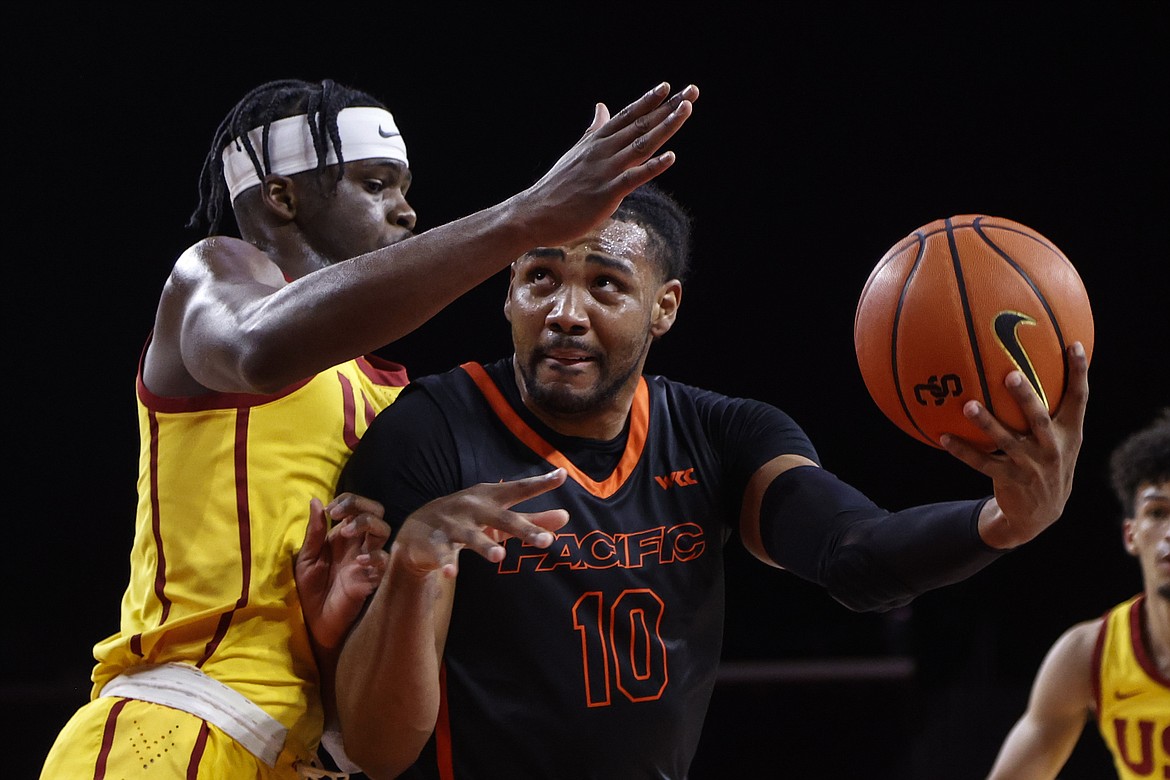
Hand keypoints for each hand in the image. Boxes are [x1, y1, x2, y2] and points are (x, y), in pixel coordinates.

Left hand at [295, 493, 390, 650]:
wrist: (315, 621)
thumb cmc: (310, 589)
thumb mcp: (306, 558)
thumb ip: (313, 532)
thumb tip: (315, 501)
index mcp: (343, 535)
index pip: (356, 507)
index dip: (347, 501)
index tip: (330, 510)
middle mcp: (359, 543)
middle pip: (376, 512)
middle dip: (360, 506)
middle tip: (338, 515)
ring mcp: (368, 559)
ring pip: (384, 530)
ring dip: (367, 524)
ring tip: (346, 532)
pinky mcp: (374, 578)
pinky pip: (385, 561)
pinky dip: (375, 556)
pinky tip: (359, 561)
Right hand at [393, 468, 569, 577]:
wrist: (418, 527)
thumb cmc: (469, 519)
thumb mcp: (500, 516)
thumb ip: (533, 519)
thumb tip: (566, 516)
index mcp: (491, 498)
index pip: (519, 490)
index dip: (540, 484)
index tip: (562, 476)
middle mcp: (474, 508)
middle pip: (502, 518)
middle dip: (524, 529)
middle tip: (547, 541)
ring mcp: (453, 525)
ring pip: (471, 537)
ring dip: (484, 545)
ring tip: (498, 556)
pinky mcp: (435, 543)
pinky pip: (442, 554)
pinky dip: (446, 563)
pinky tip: (450, 574)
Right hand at [514, 82, 698, 245]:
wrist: (534, 213)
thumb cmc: (556, 187)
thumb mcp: (576, 151)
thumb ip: (593, 129)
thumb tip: (601, 107)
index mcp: (596, 141)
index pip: (626, 116)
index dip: (648, 101)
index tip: (667, 87)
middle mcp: (603, 150)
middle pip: (641, 124)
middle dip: (667, 107)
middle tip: (691, 92)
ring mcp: (605, 170)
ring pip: (642, 144)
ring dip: (666, 126)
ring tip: (685, 110)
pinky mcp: (607, 193)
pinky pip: (634, 177)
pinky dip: (653, 166)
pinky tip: (671, 157)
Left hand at [942, 342, 1089, 548]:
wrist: (1042, 513)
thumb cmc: (1046, 462)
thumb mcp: (1060, 440)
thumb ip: (1052, 410)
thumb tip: (1032, 368)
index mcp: (1069, 433)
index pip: (1079, 398)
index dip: (1079, 371)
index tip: (1074, 344)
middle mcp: (1053, 447)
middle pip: (1038, 417)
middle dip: (1025, 396)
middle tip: (1010, 374)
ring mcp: (1032, 465)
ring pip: (1006, 440)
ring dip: (986, 422)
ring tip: (968, 405)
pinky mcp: (1010, 480)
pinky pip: (982, 463)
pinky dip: (962, 450)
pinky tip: (943, 437)